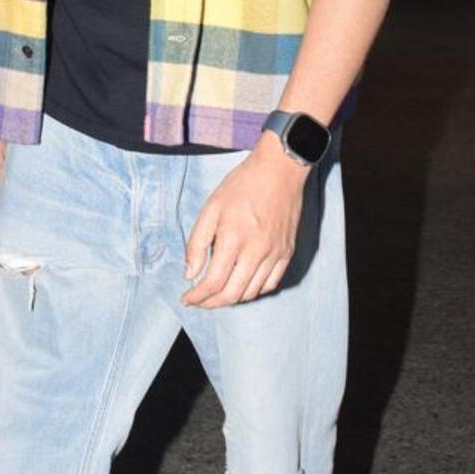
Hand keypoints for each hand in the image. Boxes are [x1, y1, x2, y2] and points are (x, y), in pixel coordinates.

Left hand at [182, 135, 309, 310]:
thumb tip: (190, 274)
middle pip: (232, 294)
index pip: (213, 282)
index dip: (197, 296)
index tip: (187, 298)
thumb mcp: (211, 207)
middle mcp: (256, 251)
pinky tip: (242, 285)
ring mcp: (274, 254)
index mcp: (233, 239)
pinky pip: (271, 284)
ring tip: (217, 294)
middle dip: (211, 304)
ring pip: (251, 293)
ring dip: (231, 299)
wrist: (280, 170)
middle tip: (200, 302)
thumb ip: (197, 243)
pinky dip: (254, 291)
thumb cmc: (242, 185)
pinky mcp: (287, 252)